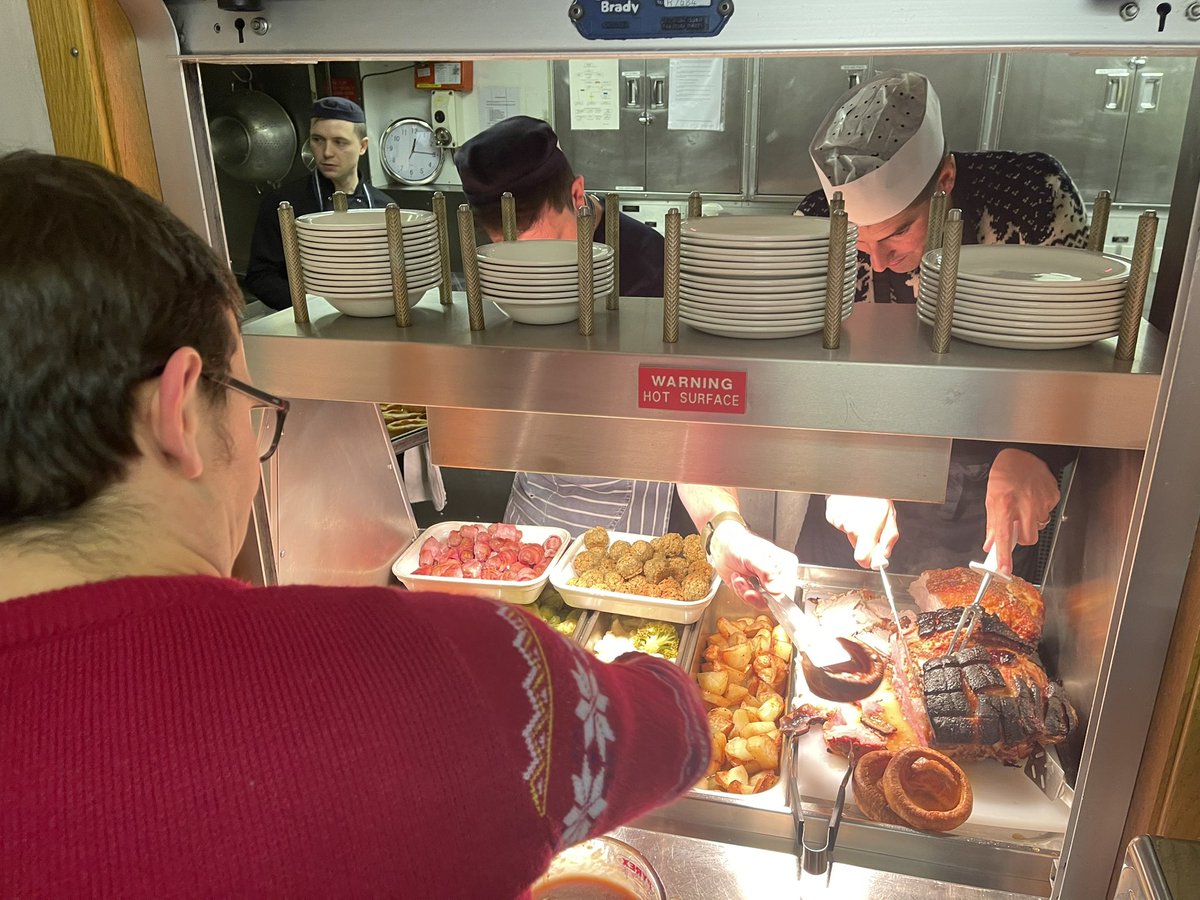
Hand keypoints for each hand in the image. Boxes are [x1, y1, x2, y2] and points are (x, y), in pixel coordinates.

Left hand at [708, 519, 798, 608]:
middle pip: (775, 601)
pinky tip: (738, 578)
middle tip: (745, 583)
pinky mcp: (756, 591)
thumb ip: (766, 571)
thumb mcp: (753, 555)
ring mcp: (767, 585)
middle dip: (756, 594)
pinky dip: (741, 592)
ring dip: (745, 591)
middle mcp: (778, 577)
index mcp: (785, 565)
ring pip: (761, 603)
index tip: (761, 590)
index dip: (774, 596)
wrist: (724, 547)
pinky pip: (751, 601)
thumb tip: (777, 590)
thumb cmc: (739, 545)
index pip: (789, 590)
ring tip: (739, 577)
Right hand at [824, 495, 898, 569]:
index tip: (872, 558)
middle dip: (864, 538)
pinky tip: (851, 509)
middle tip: (870, 523)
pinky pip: (840, 524)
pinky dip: (846, 519)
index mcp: (868, 528)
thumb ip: (889, 539)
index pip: (861, 558)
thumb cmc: (875, 494)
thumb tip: (884, 556)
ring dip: (854, 526)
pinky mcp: (831, 515)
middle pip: (856, 544)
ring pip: (848, 533)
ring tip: (860, 512)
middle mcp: (851, 525)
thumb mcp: (890, 515)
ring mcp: (839, 520)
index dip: (867, 561)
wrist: (858, 477)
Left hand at [983, 448, 1059, 575]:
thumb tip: (990, 543)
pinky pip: (1047, 512)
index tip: (1004, 569)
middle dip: (1022, 537)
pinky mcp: (1052, 497)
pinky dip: (1040, 509)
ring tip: (1023, 505)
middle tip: (1016, 526)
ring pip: (1038, 526)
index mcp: (1005, 505)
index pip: (1004, 537)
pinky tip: (1032, 498)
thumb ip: (992, 523)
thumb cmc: (1004, 473)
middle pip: (1028, 538)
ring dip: (1031, 522)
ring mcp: (1040, 501)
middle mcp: (1023, 505)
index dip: (1004, 556)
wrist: (1022, 454)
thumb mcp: (991, 498)